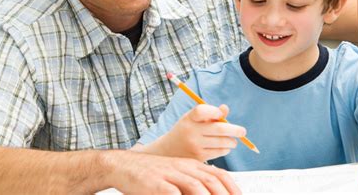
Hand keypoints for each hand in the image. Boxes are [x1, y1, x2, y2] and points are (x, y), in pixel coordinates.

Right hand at [104, 151, 240, 194]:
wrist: (124, 165)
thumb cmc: (153, 173)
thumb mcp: (177, 173)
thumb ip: (193, 181)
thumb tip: (211, 191)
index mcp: (191, 165)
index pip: (219, 174)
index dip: (232, 187)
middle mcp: (184, 168)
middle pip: (211, 181)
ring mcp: (170, 174)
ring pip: (196, 186)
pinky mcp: (156, 183)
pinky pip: (172, 192)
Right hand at [157, 104, 246, 161]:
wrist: (167, 151)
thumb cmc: (185, 131)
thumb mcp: (193, 119)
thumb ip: (209, 113)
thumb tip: (225, 109)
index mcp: (189, 118)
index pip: (201, 111)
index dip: (214, 111)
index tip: (220, 114)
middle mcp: (191, 131)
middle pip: (219, 129)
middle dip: (235, 130)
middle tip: (243, 131)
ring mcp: (194, 145)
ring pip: (222, 142)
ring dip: (232, 141)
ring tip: (232, 141)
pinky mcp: (198, 157)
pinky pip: (219, 152)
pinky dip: (225, 149)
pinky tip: (224, 147)